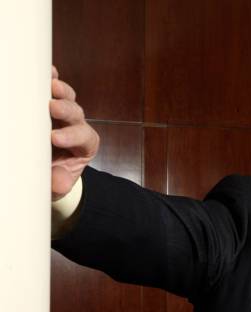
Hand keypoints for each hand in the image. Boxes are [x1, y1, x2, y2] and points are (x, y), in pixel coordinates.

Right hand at [50, 65, 98, 200]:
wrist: (47, 170)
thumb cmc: (54, 175)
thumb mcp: (58, 184)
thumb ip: (60, 182)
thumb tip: (59, 182)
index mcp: (85, 144)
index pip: (84, 137)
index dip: (72, 136)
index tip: (55, 139)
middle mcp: (76, 125)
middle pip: (76, 113)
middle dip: (66, 110)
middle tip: (53, 108)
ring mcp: (62, 113)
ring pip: (66, 98)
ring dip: (59, 90)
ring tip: (50, 84)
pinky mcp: (48, 104)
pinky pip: (53, 90)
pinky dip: (50, 80)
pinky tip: (48, 71)